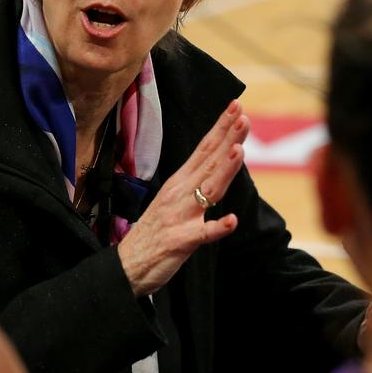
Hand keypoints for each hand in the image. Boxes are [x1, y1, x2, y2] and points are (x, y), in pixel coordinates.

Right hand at [117, 100, 248, 296]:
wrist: (128, 264)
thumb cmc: (154, 233)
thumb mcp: (174, 201)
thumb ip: (196, 184)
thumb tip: (219, 165)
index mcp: (179, 183)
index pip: (203, 150)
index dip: (220, 129)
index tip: (236, 108)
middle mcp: (179, 194)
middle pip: (208, 162)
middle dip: (227, 138)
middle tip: (243, 116)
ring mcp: (180, 217)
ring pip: (208, 190)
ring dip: (224, 171)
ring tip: (239, 150)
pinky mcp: (180, 241)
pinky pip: (202, 234)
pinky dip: (216, 227)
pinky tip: (230, 220)